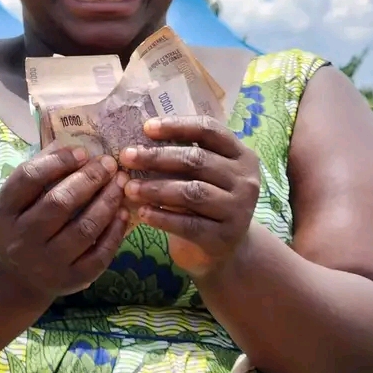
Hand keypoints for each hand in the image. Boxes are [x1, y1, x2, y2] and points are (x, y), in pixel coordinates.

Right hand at [0, 143, 128, 298]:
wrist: (14, 277)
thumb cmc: (19, 225)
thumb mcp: (15, 199)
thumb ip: (39, 170)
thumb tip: (69, 141)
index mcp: (3, 212)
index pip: (28, 179)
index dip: (57, 161)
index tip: (82, 152)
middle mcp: (21, 239)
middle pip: (59, 203)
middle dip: (89, 179)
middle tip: (109, 164)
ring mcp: (46, 263)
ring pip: (84, 229)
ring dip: (107, 202)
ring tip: (120, 184)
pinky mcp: (70, 281)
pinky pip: (98, 254)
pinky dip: (115, 232)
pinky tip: (123, 213)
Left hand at [120, 116, 260, 277]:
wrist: (226, 247)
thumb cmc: (206, 199)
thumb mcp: (203, 174)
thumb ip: (182, 155)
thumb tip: (138, 140)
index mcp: (240, 154)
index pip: (209, 130)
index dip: (177, 126)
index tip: (146, 127)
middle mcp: (245, 180)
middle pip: (197, 160)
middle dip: (157, 157)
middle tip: (127, 156)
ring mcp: (238, 209)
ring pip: (192, 192)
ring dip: (156, 188)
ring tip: (129, 188)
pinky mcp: (225, 236)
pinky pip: (189, 224)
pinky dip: (162, 217)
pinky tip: (143, 213)